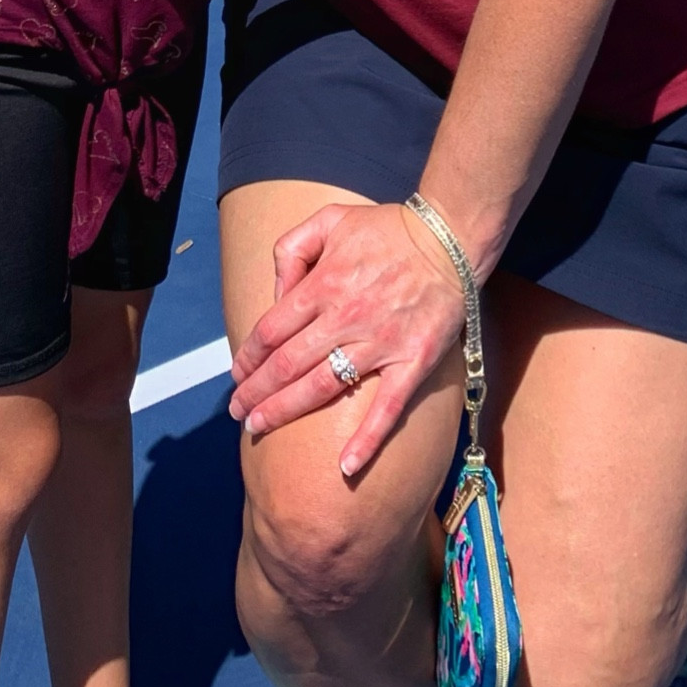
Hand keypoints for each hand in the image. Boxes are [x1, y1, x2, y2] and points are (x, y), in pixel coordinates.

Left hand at [228, 202, 465, 476]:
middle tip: (238, 413)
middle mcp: (346, 317)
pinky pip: (388, 407)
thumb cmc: (387, 228)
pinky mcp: (414, 361)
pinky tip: (346, 466)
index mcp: (324, 284)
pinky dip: (368, 439)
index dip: (248, 357)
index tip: (237, 375)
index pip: (272, 330)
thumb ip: (293, 249)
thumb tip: (276, 293)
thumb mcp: (330, 220)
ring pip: (323, 387)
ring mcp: (380, 343)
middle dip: (256, 392)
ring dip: (286, 411)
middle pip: (288, 364)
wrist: (449, 238)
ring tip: (259, 428)